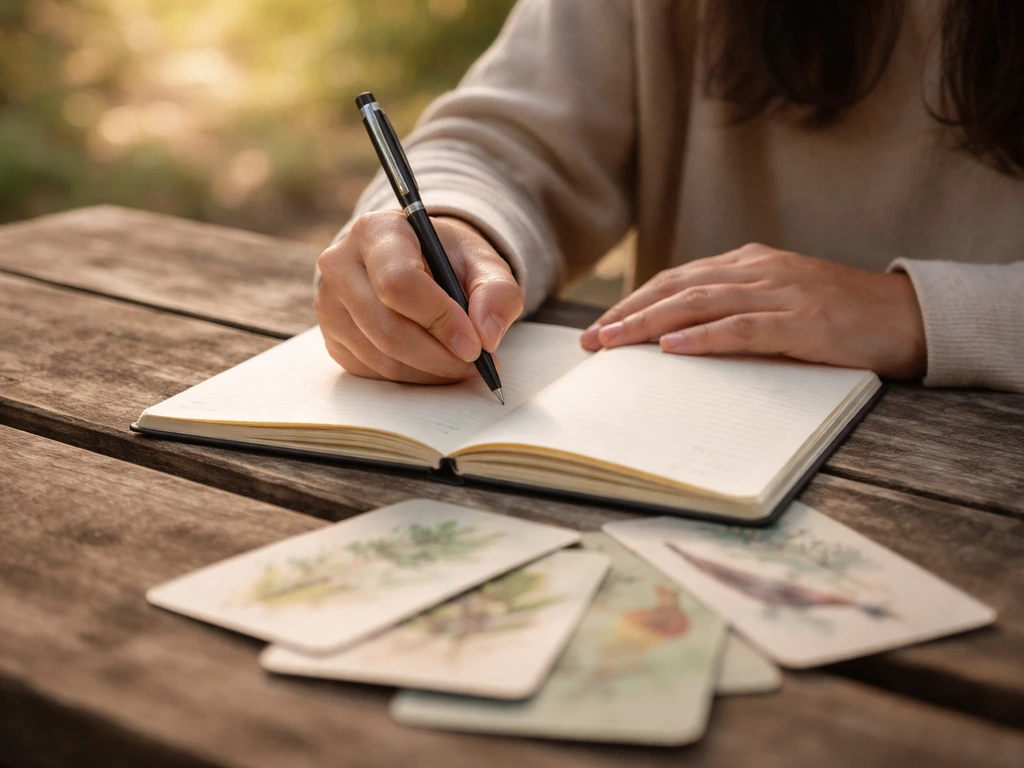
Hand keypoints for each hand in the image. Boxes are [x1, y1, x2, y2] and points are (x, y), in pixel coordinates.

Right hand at [315, 212, 523, 382]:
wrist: (419, 263)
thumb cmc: (450, 261)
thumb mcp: (484, 264)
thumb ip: (497, 292)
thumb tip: (487, 335)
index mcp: (376, 232)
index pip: (399, 282)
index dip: (440, 319)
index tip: (475, 344)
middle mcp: (341, 265)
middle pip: (388, 328)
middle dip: (440, 356)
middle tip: (476, 364)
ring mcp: (330, 305)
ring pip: (382, 358)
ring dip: (431, 372)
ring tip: (462, 364)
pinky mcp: (333, 338)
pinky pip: (374, 373)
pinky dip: (413, 377)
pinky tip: (436, 364)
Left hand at [580, 244, 926, 378]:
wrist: (908, 317)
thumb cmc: (840, 315)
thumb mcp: (780, 301)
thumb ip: (736, 309)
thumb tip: (679, 337)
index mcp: (751, 264)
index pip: (678, 279)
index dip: (634, 302)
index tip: (601, 327)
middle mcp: (759, 270)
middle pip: (678, 288)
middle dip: (628, 314)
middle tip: (591, 340)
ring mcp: (781, 293)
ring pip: (700, 303)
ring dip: (650, 323)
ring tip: (613, 343)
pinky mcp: (803, 322)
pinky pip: (743, 328)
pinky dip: (704, 338)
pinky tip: (672, 348)